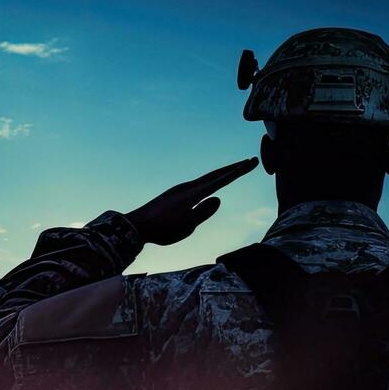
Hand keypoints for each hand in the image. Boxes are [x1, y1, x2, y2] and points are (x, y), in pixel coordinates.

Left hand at [123, 157, 257, 246]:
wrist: (136, 225)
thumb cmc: (162, 229)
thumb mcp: (187, 225)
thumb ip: (204, 211)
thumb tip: (218, 198)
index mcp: (194, 194)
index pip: (222, 180)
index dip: (239, 171)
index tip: (253, 162)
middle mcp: (188, 187)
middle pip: (215, 175)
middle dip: (234, 168)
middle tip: (250, 161)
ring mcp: (180, 189)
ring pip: (206, 178)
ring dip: (221, 174)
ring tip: (234, 170)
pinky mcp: (174, 194)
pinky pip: (197, 184)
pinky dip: (209, 181)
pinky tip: (207, 186)